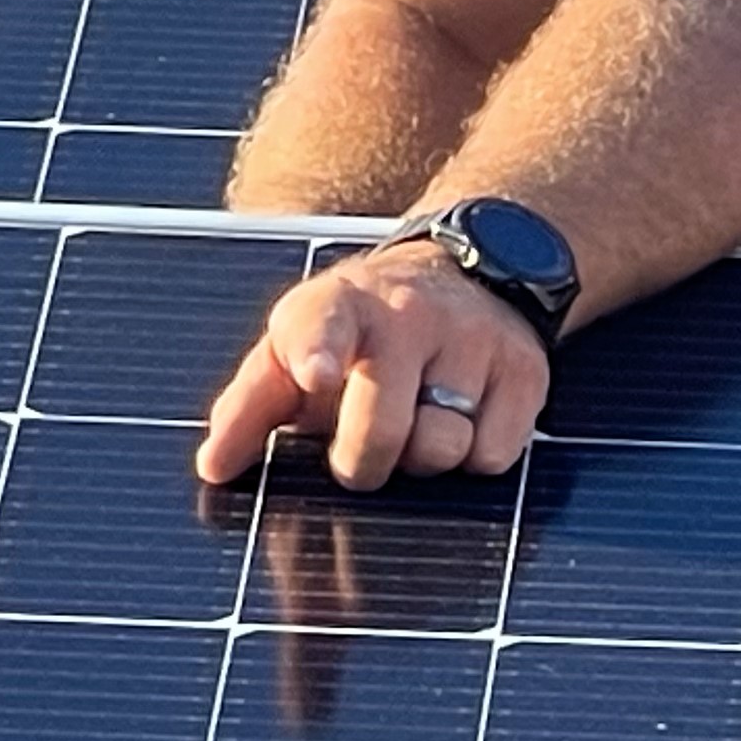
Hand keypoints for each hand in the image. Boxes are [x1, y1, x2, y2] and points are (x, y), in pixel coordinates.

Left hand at [195, 237, 550, 487]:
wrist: (466, 272)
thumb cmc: (356, 334)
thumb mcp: (292, 350)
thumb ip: (248, 408)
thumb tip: (214, 467)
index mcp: (336, 307)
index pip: (323, 326)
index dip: (318, 353)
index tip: (317, 376)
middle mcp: (408, 313)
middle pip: (383, 427)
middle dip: (363, 463)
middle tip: (359, 455)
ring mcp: (474, 338)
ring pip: (443, 446)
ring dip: (422, 459)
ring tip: (416, 425)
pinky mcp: (526, 367)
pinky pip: (495, 455)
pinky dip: (474, 457)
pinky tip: (463, 422)